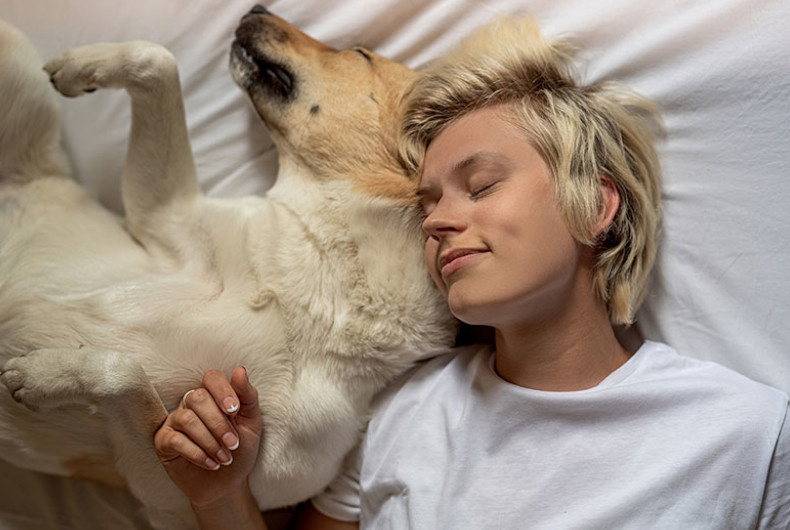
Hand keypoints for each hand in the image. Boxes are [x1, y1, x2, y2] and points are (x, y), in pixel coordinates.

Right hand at [154, 366, 262, 507]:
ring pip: (187, 418)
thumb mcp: (251, 422)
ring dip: (210, 441)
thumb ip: (247, 396)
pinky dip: (198, 454)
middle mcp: (192, 404)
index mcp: (214, 395)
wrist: (228, 483)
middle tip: (234, 444)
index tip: (234, 411)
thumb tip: (240, 370)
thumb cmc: (240, 450)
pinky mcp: (164, 441)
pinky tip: (211, 464)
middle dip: (219, 423)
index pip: (212, 378)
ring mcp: (176, 421)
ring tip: (225, 458)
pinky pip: (176, 440)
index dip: (223, 391)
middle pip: (198, 398)